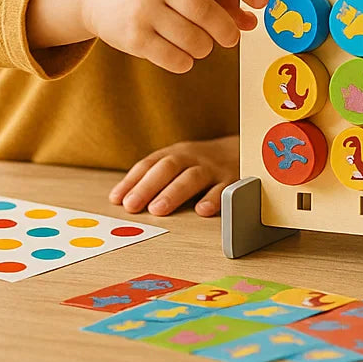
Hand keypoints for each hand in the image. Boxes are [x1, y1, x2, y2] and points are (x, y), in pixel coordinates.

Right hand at [81, 0, 266, 72]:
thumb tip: (251, 21)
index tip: (261, 0)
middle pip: (206, 12)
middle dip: (227, 30)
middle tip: (231, 37)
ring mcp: (143, 10)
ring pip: (194, 40)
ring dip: (206, 47)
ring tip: (201, 43)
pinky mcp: (132, 37)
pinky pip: (174, 59)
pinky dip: (186, 60)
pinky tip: (182, 53)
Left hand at [109, 135, 238, 216]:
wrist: (245, 151)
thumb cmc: (202, 164)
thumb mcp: (179, 163)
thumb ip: (155, 179)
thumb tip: (122, 200)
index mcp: (177, 153)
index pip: (150, 163)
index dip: (133, 180)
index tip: (117, 199)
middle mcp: (193, 158)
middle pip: (169, 167)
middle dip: (148, 186)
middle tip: (132, 205)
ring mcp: (213, 168)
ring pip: (192, 177)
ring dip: (174, 192)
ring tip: (158, 209)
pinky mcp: (234, 180)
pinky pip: (224, 189)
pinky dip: (213, 199)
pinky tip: (202, 211)